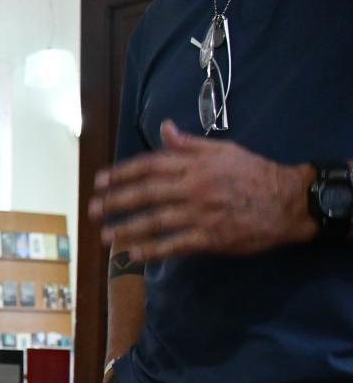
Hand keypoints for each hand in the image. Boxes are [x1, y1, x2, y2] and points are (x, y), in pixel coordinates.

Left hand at [88, 120, 314, 261]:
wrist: (290, 200)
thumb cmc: (255, 173)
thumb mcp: (224, 150)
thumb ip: (190, 143)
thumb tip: (164, 128)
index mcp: (195, 165)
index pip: (149, 165)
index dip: (121, 173)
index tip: (99, 182)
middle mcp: (193, 187)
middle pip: (146, 193)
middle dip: (116, 202)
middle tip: (92, 210)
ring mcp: (201, 213)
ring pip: (157, 220)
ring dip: (128, 229)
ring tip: (106, 236)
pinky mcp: (211, 237)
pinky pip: (176, 244)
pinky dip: (154, 249)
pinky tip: (134, 254)